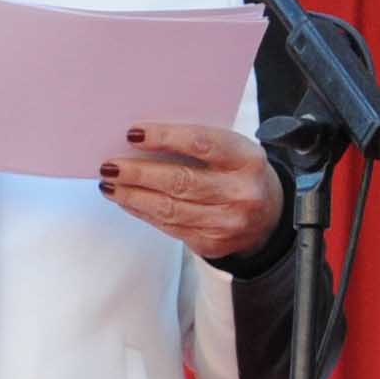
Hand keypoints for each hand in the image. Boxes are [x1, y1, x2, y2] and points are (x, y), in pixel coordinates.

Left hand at [101, 120, 284, 263]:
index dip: (164, 137)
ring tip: (110, 185)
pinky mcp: (213, 245)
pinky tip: (128, 201)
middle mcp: (241, 193)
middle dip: (139, 173)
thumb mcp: (233, 150)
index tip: (133, 133)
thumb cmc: (240, 172)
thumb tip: (142, 141)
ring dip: (134, 196)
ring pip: (170, 209)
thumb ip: (198, 144)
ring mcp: (228, 223)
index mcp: (248, 159)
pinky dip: (144, 213)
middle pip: (180, 181)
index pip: (201, 143)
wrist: (269, 215)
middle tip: (110, 166)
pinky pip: (170, 228)